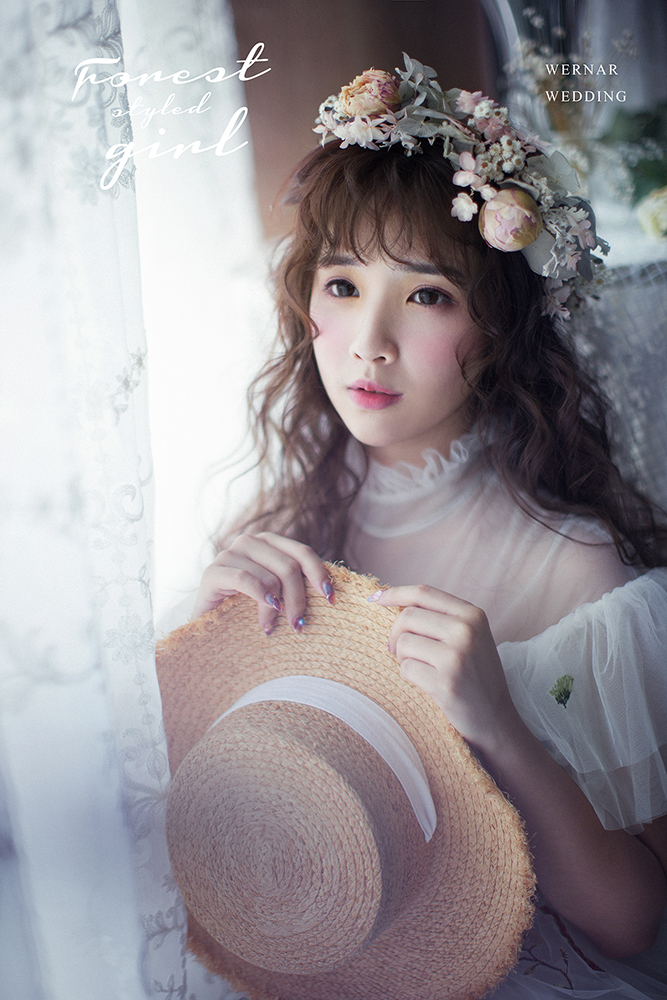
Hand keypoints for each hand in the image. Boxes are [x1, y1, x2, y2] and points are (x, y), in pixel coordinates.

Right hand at [192, 531, 333, 632]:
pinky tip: (265, 620)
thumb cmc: (248, 610)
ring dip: (276, 608)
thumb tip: (331, 591)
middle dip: (299, 599)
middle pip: (288, 567)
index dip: (319, 574)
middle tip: (299, 625)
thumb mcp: (277, 593)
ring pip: (270, 577)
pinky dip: (261, 599)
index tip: (330, 600)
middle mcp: (250, 541)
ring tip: (273, 628)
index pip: (302, 552)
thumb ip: (296, 584)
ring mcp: (229, 554)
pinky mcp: (212, 571)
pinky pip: (246, 580)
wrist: (208, 626)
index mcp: (269, 542)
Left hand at [369, 584, 517, 751]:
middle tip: (400, 651)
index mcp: (472, 614)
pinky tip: (427, 683)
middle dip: (396, 634)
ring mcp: (456, 657)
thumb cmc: (475, 674)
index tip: (376, 599)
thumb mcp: (469, 636)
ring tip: (421, 668)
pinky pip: (406, 669)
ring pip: (403, 643)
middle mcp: (466, 631)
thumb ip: (439, 617)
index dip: (395, 593)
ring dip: (403, 657)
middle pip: (408, 616)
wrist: (495, 717)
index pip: (424, 593)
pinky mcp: (445, 683)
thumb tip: (390, 600)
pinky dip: (409, 676)